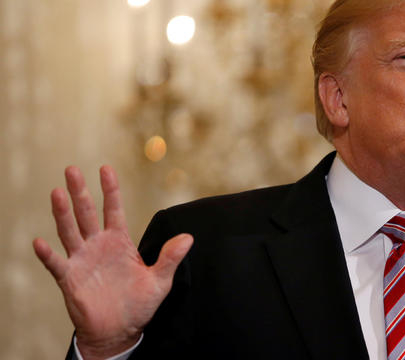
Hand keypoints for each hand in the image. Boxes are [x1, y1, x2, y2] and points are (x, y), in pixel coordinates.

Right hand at [33, 166, 192, 358]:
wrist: (120, 330)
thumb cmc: (139, 304)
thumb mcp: (160, 280)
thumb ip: (170, 258)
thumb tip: (189, 237)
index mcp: (119, 241)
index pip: (114, 209)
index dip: (110, 189)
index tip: (106, 168)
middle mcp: (98, 245)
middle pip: (87, 213)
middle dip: (80, 192)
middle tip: (72, 169)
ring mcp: (82, 260)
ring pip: (70, 231)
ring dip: (62, 213)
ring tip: (57, 192)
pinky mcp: (70, 279)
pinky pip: (56, 264)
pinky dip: (48, 255)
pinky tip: (40, 242)